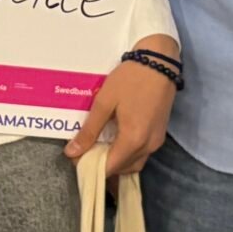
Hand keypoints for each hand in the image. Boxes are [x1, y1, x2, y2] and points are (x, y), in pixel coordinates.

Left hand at [65, 35, 177, 175]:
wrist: (160, 61)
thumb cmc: (130, 79)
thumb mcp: (104, 102)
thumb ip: (89, 130)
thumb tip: (72, 152)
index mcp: (133, 139)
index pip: (109, 168)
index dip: (90, 166)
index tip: (76, 156)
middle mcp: (148, 146)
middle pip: (123, 169)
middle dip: (103, 166)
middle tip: (85, 152)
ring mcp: (157, 141)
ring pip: (134, 164)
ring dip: (117, 162)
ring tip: (99, 147)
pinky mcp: (160, 134)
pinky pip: (142, 154)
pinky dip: (127, 154)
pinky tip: (115, 140)